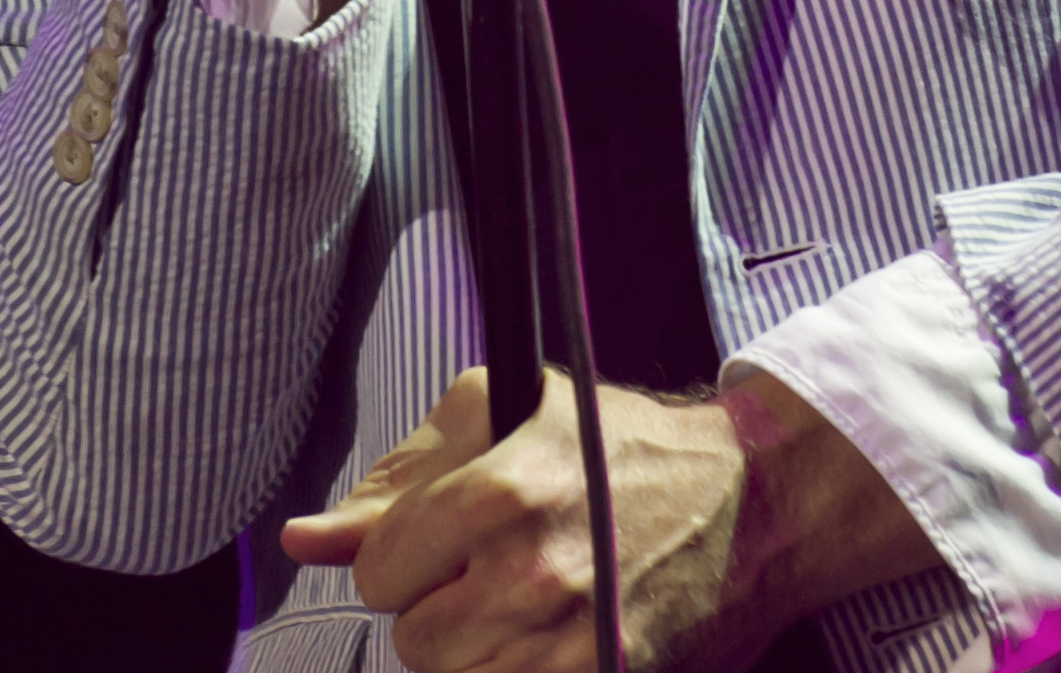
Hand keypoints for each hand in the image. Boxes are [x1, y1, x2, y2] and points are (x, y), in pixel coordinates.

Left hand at [283, 367, 931, 671]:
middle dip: (440, 607)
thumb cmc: (628, 449)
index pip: (379, 571)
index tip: (438, 543)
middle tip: (492, 571)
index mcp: (498, 492)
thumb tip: (308, 538)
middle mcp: (532, 572)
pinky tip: (548, 640)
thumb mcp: (509, 414)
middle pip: (413, 640)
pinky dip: (518, 671)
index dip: (402, 556)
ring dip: (478, 651)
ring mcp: (571, 641)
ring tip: (527, 604)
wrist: (752, 503)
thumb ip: (399, 478)